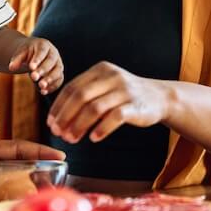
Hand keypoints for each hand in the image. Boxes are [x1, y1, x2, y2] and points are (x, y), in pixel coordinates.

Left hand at [0, 139, 65, 209]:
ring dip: (35, 185)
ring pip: (19, 179)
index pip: (16, 148)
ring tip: (54, 196)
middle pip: (23, 163)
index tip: (58, 157)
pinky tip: (32, 210)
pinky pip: (9, 194)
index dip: (38, 151)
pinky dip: (22, 200)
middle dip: (44, 169)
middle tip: (62, 180)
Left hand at [7, 36, 63, 92]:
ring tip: (41, 86)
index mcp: (44, 45)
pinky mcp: (59, 74)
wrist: (34, 54)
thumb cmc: (28, 52)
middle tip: (34, 77)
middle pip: (51, 61)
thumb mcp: (21, 53)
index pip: (42, 51)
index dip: (37, 59)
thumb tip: (11, 67)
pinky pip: (59, 80)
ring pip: (57, 71)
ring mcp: (58, 64)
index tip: (31, 67)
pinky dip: (52, 87)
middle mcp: (54, 53)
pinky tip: (44, 92)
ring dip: (50, 79)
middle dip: (43, 70)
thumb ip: (16, 59)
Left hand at [46, 62, 171, 143]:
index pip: (72, 87)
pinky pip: (115, 117)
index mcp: (100, 70)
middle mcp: (111, 77)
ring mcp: (124, 90)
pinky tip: (94, 138)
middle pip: (80, 96)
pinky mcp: (135, 105)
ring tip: (71, 139)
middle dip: (65, 116)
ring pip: (95, 108)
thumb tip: (58, 119)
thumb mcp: (105, 87)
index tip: (51, 122)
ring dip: (79, 125)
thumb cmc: (125, 95)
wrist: (159, 97)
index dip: (59, 106)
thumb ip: (85, 96)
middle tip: (58, 133)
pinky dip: (101, 128)